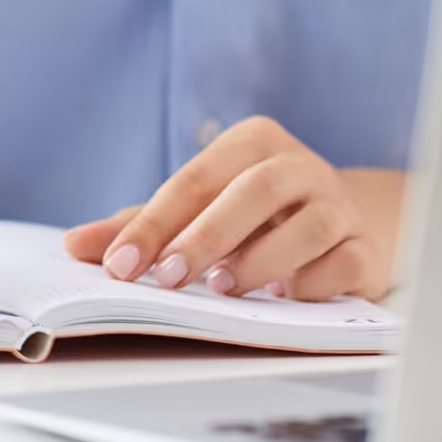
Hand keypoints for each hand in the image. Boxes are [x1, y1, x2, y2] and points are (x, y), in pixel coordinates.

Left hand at [64, 117, 404, 301]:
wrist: (346, 224)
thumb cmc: (256, 215)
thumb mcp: (197, 211)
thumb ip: (138, 225)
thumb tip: (74, 246)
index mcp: (253, 142)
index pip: (195, 179)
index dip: (154, 224)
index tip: (120, 265)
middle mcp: (300, 165)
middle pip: (252, 191)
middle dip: (206, 236)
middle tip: (170, 278)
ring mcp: (340, 205)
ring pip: (306, 226)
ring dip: (261, 260)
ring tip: (224, 288)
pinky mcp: (368, 248)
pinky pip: (344, 264)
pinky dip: (313, 284)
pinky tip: (285, 298)